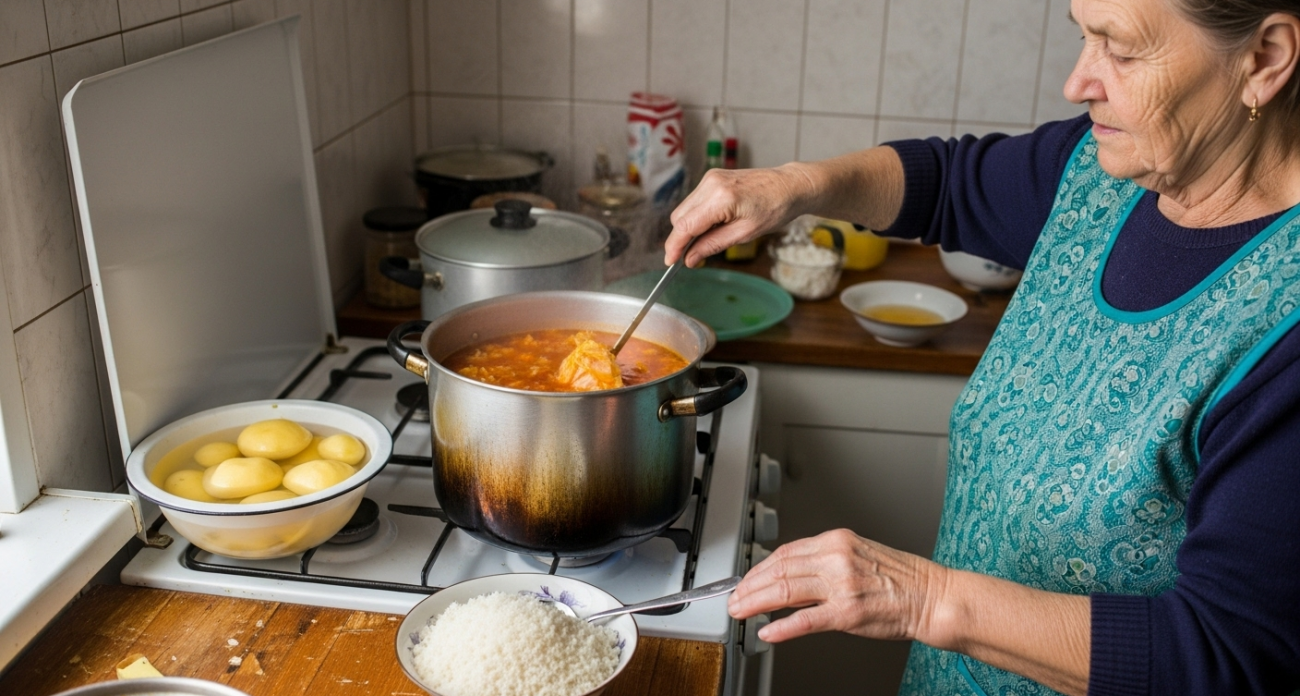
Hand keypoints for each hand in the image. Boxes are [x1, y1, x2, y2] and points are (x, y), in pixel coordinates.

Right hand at [664, 163, 817, 267]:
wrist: (789, 186)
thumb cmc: (775, 209)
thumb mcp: (745, 234)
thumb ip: (713, 245)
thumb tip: (690, 259)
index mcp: (721, 198)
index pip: (685, 225)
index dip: (674, 246)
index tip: (670, 262)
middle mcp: (711, 184)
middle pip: (679, 217)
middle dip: (681, 238)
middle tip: (693, 257)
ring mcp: (710, 178)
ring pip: (684, 210)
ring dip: (689, 228)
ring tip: (711, 238)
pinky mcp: (712, 178)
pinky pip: (694, 201)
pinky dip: (697, 216)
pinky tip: (714, 224)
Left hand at [727, 528, 946, 643]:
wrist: (933, 596)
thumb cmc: (900, 578)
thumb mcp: (858, 553)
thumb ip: (824, 560)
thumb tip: (789, 574)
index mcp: (836, 540)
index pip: (785, 552)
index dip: (758, 569)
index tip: (745, 580)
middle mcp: (836, 558)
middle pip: (779, 570)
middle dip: (749, 586)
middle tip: (734, 599)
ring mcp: (841, 585)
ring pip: (785, 591)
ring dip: (756, 603)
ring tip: (741, 612)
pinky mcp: (848, 613)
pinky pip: (806, 620)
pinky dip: (782, 627)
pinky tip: (768, 632)